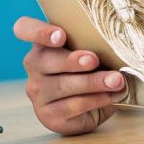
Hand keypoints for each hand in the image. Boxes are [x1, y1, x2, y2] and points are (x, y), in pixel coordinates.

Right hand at [13, 16, 128, 134]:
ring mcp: (38, 92)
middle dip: (72, 60)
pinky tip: (110, 96)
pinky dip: (94, 99)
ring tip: (116, 81)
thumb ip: (95, 43)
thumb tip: (118, 42)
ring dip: (92, 82)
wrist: (95, 105)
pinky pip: (71, 106)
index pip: (25, 29)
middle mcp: (34, 66)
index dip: (38, 31)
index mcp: (43, 42)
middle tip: (94, 60)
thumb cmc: (93, 70)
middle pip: (45, 60)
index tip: (60, 36)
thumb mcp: (93, 52)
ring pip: (62, 85)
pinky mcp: (47, 115)